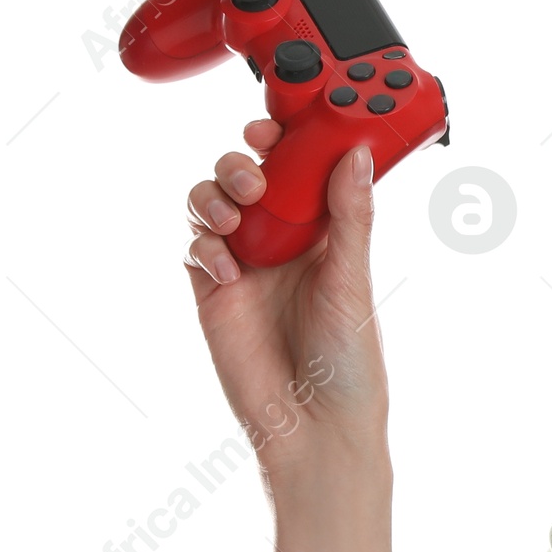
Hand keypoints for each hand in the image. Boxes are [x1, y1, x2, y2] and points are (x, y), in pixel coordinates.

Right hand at [183, 120, 389, 480]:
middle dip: (241, 161)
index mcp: (324, 231)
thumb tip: (356, 154)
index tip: (275, 126)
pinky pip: (195, 248)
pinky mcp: (213, 292)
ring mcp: (245, 263)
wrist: (314, 425)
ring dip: (214, 193)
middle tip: (254, 174)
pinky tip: (227, 270)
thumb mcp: (354, 280)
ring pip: (212, 202)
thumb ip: (350, 216)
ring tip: (234, 212)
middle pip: (246, 174)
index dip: (283, 139)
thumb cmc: (350, 360)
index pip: (298, 167)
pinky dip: (204, 246)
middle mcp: (282, 240)